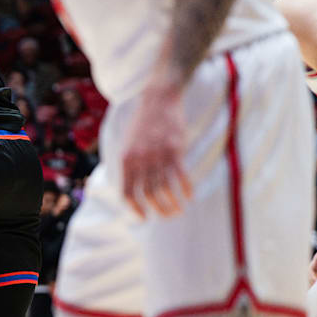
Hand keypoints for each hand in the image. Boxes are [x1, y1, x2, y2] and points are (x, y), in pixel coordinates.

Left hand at [121, 88, 192, 217]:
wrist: (158, 100)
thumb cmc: (143, 125)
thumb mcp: (128, 145)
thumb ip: (129, 166)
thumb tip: (131, 189)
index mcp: (126, 160)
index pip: (126, 192)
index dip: (135, 208)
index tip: (144, 217)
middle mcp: (140, 160)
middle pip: (149, 194)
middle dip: (159, 209)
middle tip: (168, 215)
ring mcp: (158, 155)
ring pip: (165, 188)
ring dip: (173, 203)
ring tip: (179, 210)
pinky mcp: (175, 150)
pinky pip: (181, 176)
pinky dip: (186, 189)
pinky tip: (189, 196)